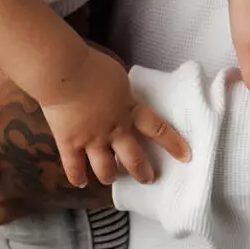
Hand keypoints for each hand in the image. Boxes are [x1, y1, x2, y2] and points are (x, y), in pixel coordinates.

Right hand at [41, 45, 191, 188]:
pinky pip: (74, 167)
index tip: (185, 156)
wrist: (64, 72)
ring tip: (111, 178)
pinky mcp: (69, 143)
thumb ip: (123, 93)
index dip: (173, 144)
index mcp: (129, 109)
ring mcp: (92, 140)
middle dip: (142, 171)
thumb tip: (123, 96)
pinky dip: (77, 177)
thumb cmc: (90, 66)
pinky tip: (81, 182)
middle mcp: (114, 129)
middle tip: (147, 178)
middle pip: (133, 158)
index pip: (158, 129)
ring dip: (110, 175)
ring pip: (105, 169)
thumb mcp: (118, 77)